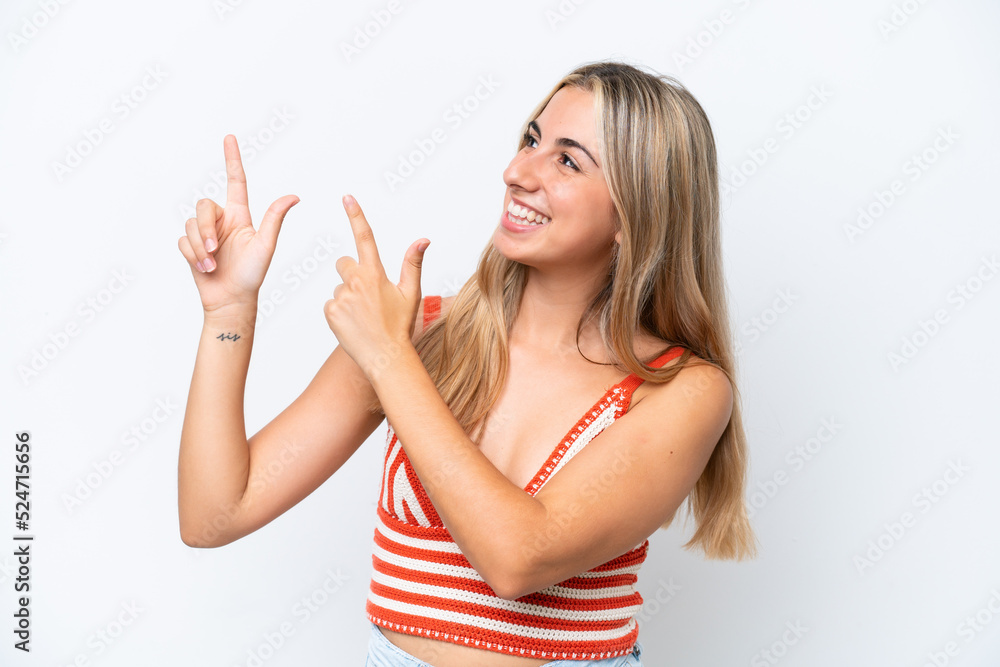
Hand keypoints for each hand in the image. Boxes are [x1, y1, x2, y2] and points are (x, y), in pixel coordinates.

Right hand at [177, 134, 298, 313]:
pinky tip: (204, 269)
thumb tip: (294, 196)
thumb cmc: (252, 276)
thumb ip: (274, 219)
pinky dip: (192, 255)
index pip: (236, 182)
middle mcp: (222, 222)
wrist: (231, 301)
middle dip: (205, 229)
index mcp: (240, 217)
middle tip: (215, 251)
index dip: (232, 159)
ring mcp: (205, 234)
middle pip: (203, 206)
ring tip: (212, 265)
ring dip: (200, 247)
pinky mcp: (192, 247)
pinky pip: (182, 241)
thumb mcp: (265, 245)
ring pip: (190, 224)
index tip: (229, 138)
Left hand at [324, 195, 428, 374]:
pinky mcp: (330, 311)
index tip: (347, 198)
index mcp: (375, 274)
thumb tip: (422, 239)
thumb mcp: (410, 293)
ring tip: (363, 316)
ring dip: (348, 296)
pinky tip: (353, 323)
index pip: (365, 237)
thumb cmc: (400, 325)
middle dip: (352, 273)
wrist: (384, 356)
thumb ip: (412, 263)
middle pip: (344, 264)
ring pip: (340, 287)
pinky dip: (340, 312)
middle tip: (367, 295)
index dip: (355, 215)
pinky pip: (331, 304)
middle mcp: (355, 282)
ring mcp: (341, 297)